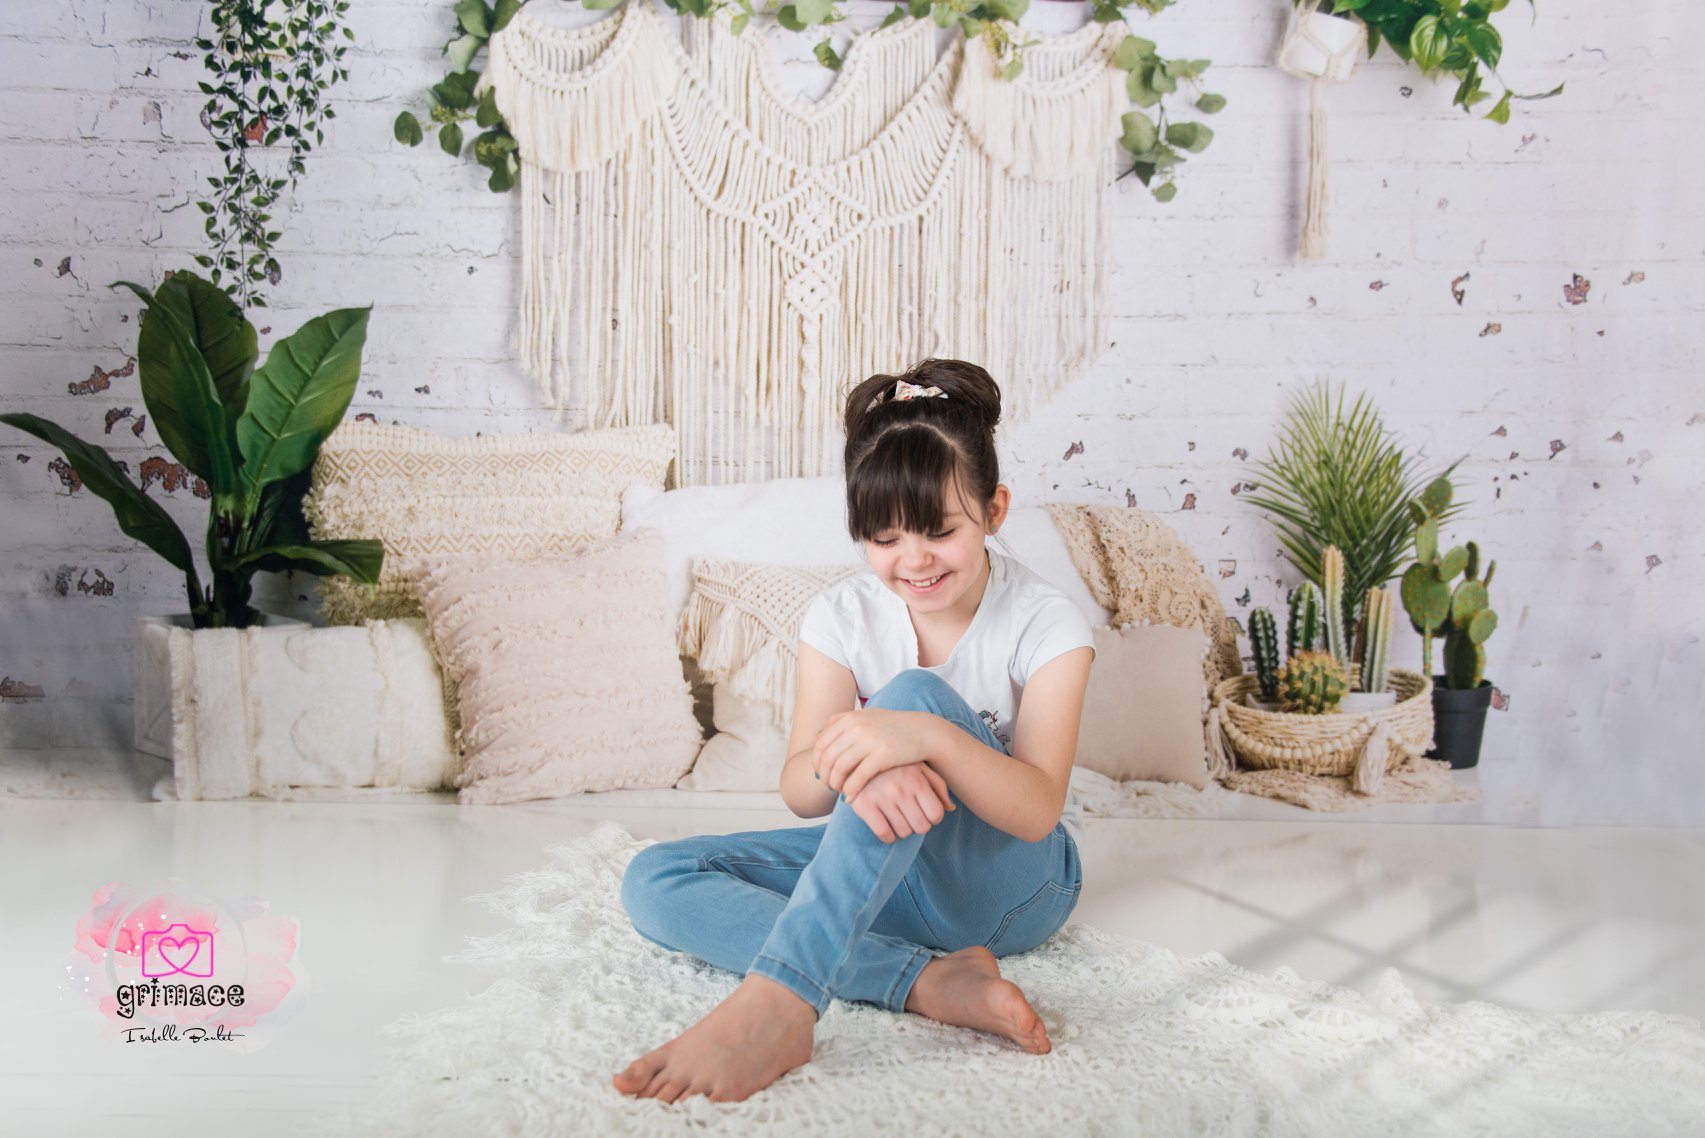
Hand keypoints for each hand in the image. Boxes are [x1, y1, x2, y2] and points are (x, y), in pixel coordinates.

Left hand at [813, 708, 933, 800]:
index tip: (820, 773)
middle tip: (828, 786)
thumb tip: (820, 735)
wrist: (923, 732)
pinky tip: (851, 798)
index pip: (821, 743)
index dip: (816, 761)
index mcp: (849, 718)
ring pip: (839, 769)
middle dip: (825, 775)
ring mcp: (869, 741)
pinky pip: (857, 777)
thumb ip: (844, 722)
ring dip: (836, 784)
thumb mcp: (868, 717)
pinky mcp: (882, 755)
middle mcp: (856, 727)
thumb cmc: (894, 727)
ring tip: (840, 792)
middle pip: (827, 757)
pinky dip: (850, 790)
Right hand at [847, 764, 954, 843]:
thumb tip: (950, 808)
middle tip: (909, 817)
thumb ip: (938, 786)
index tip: (924, 812)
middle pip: (922, 827)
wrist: (857, 757)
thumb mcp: (919, 768)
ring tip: (896, 818)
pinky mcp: (864, 805)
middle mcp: (900, 788)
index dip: (932, 818)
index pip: (936, 815)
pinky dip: (887, 836)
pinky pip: (884, 834)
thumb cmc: (895, 765)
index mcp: (916, 779)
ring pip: (903, 833)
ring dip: (901, 830)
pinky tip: (885, 825)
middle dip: (917, 825)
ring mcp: (881, 797)